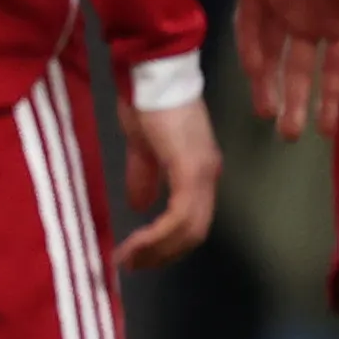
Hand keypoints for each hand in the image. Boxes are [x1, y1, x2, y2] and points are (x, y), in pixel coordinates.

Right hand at [118, 85, 218, 265]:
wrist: (151, 73)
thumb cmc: (146, 103)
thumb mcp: (142, 147)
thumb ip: (144, 176)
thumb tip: (140, 206)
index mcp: (199, 172)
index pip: (193, 221)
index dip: (168, 244)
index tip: (139, 256)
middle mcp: (208, 175)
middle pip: (195, 232)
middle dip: (163, 254)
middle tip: (133, 265)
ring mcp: (202, 172)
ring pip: (190, 229)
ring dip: (158, 249)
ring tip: (130, 258)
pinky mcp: (190, 168)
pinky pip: (181, 214)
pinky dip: (159, 234)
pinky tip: (137, 241)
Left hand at [236, 0, 338, 138]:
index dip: (334, 99)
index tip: (330, 131)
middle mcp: (316, 15)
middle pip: (304, 68)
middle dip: (298, 102)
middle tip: (290, 135)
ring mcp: (285, 0)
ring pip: (275, 53)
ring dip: (270, 84)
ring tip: (269, 115)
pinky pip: (251, 23)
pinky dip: (252, 49)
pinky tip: (255, 73)